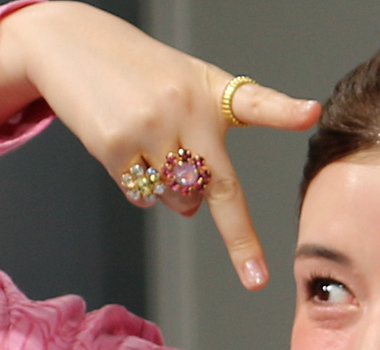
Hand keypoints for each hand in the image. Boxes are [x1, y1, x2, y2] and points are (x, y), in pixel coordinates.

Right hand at [0, 2, 319, 288]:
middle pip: (220, 187)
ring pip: (178, 197)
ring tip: (153, 151)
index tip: (311, 113)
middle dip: (241, 241)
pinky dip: (139, 188)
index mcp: (213, 91)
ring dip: (173, 195)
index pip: (256, 101)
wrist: (69, 41)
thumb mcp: (190, 86)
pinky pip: (141, 194)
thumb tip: (192, 208)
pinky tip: (126, 150)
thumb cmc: (143, 74)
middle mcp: (186, 107)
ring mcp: (151, 125)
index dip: (285, 110)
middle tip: (256, 279)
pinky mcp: (116, 141)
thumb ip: (208, 145)